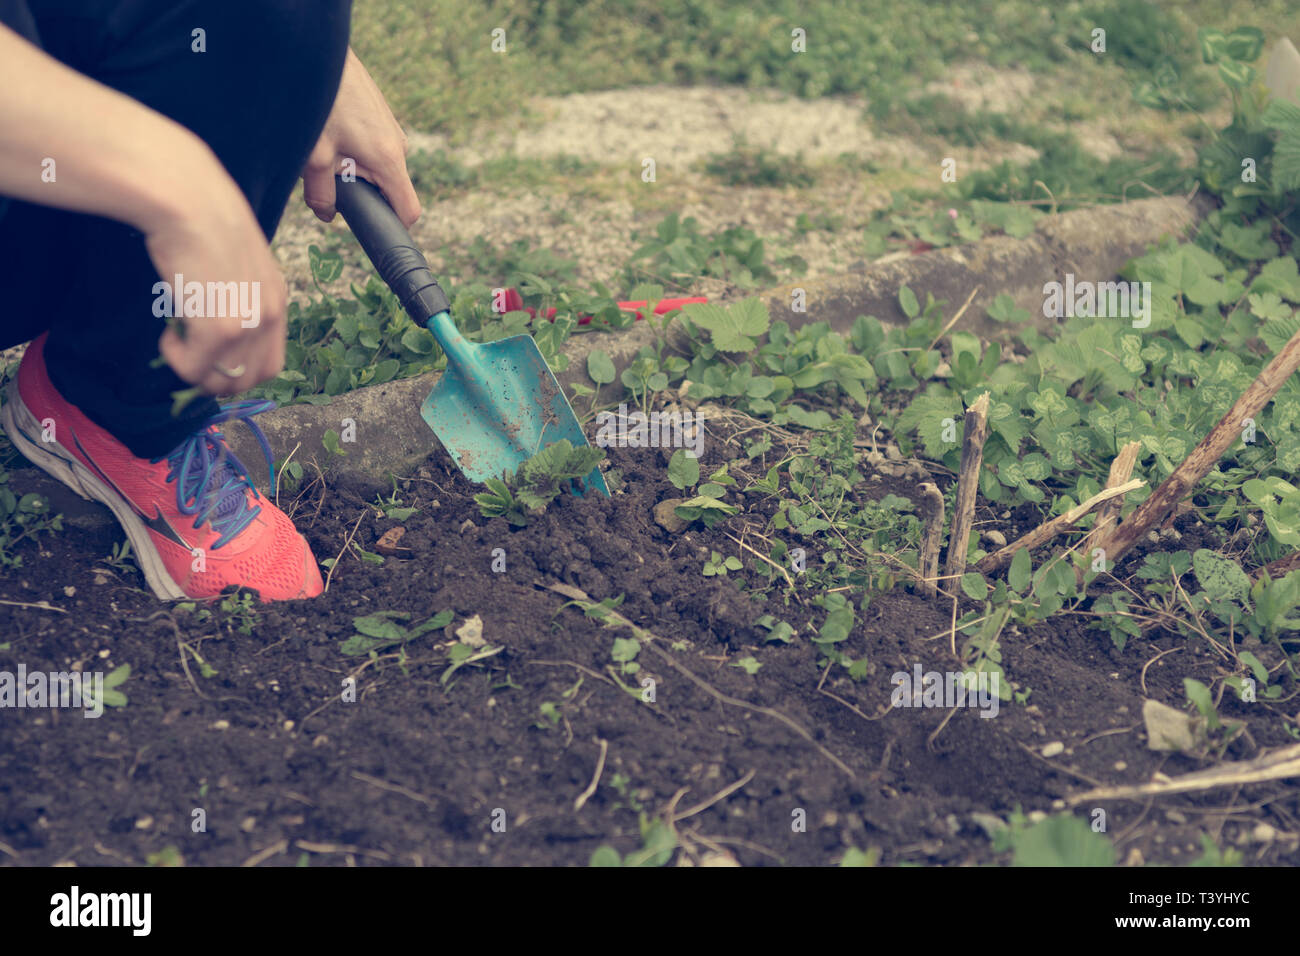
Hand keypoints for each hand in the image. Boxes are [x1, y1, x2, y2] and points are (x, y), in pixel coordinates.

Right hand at [148, 143, 287, 396]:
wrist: (187, 198)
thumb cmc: (200, 219)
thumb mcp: (235, 261)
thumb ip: (237, 294)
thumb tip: (214, 325)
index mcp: (277, 299)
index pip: (269, 363)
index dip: (237, 367)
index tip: (210, 352)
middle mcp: (271, 315)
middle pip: (248, 379)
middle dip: (215, 376)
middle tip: (188, 353)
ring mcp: (249, 324)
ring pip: (222, 381)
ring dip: (194, 369)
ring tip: (177, 338)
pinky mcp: (221, 329)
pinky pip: (193, 369)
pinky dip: (175, 358)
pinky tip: (167, 330)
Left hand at [302, 47, 418, 226]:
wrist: (320, 54)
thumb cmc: (320, 103)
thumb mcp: (314, 157)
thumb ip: (322, 195)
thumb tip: (327, 215)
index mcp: (388, 160)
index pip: (408, 210)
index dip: (393, 227)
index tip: (373, 230)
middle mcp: (398, 145)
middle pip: (388, 188)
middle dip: (362, 190)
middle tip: (329, 174)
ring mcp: (393, 129)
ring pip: (378, 166)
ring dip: (355, 166)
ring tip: (326, 146)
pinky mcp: (382, 116)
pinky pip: (374, 145)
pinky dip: (354, 147)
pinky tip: (331, 129)